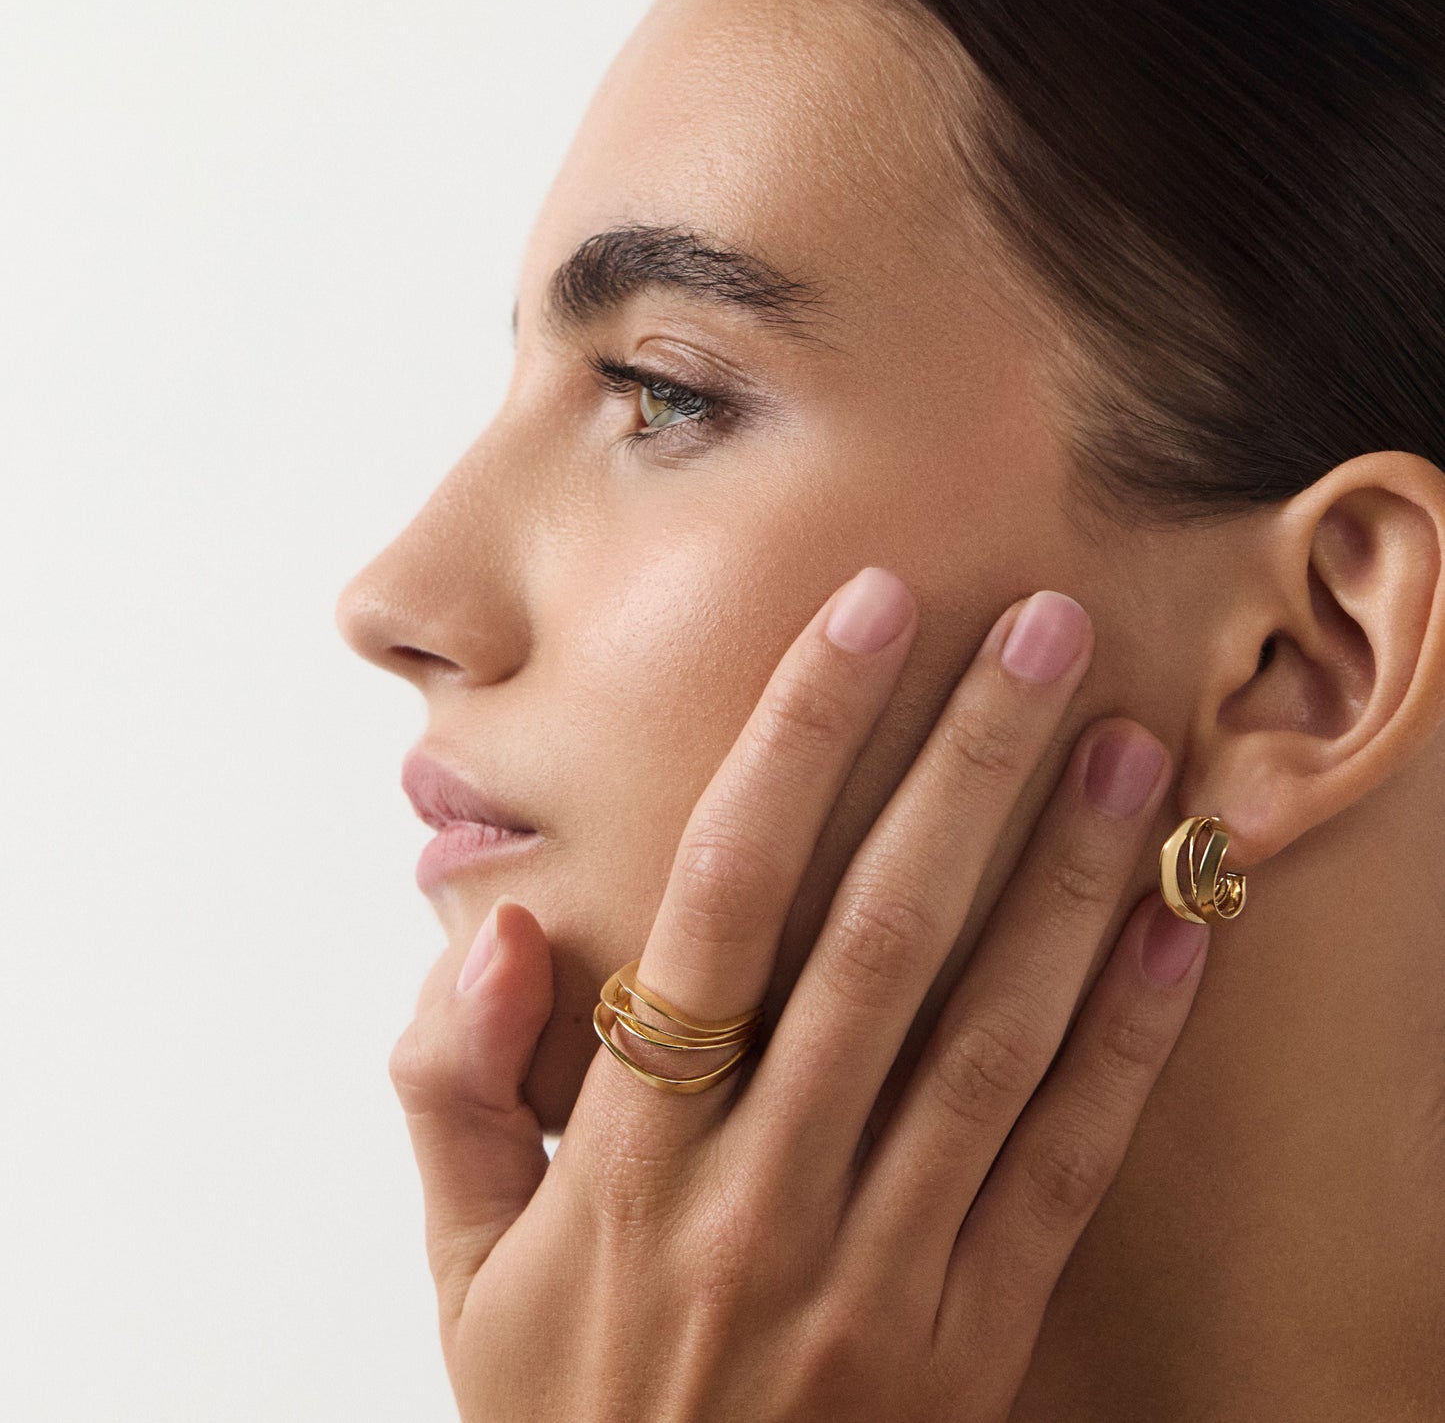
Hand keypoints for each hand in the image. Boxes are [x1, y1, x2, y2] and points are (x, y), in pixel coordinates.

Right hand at [388, 567, 1208, 1421]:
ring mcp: (880, 1267)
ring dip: (1067, 874)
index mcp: (627, 1162)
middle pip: (878, 936)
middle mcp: (760, 1196)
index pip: (719, 900)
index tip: (862, 617)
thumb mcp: (461, 1268)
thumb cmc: (567, 1416)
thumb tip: (498, 932)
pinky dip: (1127, 1037)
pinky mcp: (974, 1335)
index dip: (794, 741)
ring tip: (1128, 742)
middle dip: (964, 765)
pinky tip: (1175, 924)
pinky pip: (1063, 1165)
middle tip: (1040, 629)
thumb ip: (453, 1089)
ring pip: (988, 1033)